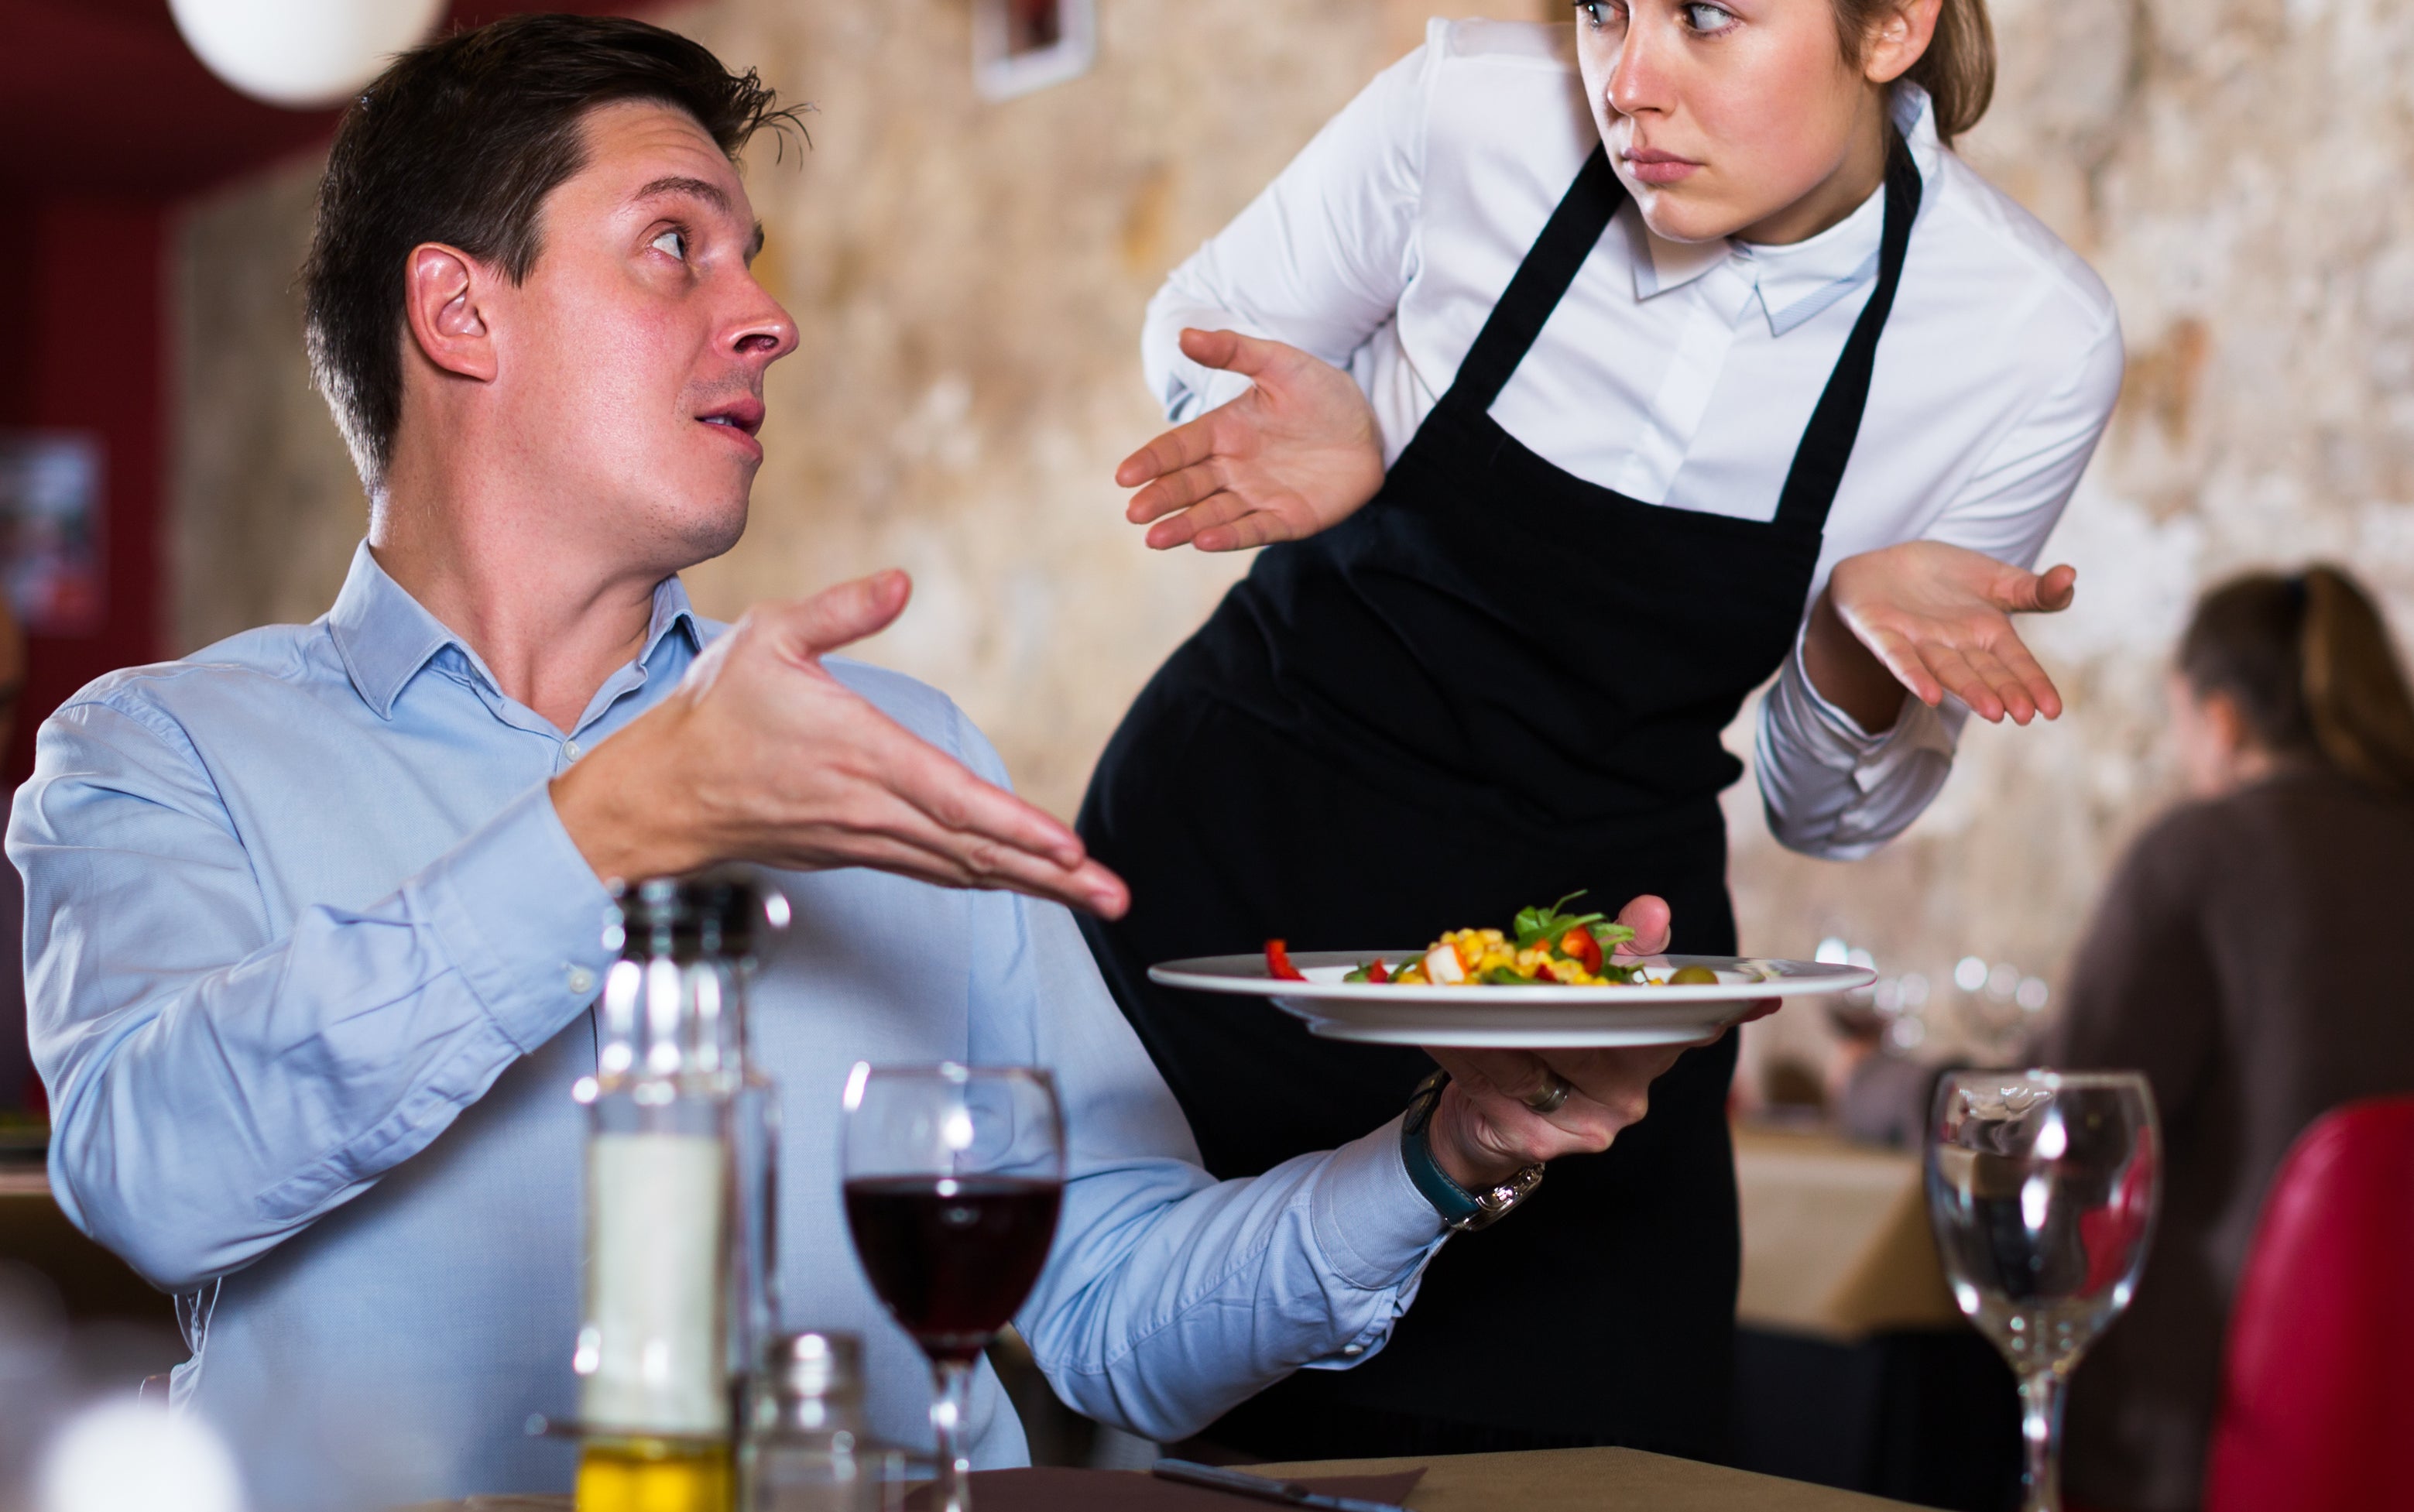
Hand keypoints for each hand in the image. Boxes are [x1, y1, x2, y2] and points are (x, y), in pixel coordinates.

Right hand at [551, 570, 1129, 917]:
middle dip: (1051, 876)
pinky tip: (1026, 882)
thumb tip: (900, 582)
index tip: (1069, 848)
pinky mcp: (857, 852)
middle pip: (975, 851)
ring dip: (1032, 885)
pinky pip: (936, 871)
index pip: (951, 798)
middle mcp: (868, 808)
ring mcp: (864, 839)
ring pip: (963, 869)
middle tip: (1114, 895)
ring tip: (1095, 898)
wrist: (660, 795)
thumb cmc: (714, 713)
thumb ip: (840, 609)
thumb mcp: (768, 637)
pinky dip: (988, 878)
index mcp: (856, 752)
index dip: (1015, 826)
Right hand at [1117, 328, 1385, 551]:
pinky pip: (1255, 530)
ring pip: (1213, 514)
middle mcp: (1233, 468)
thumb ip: (1234, 351)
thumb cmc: (1321, 392)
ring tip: (1156, 538)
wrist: (1371, 425)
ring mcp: (1258, 496)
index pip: (1178, 448)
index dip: (1152, 461)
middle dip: (1161, 499)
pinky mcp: (1288, 519)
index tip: (1124, 475)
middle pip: (1188, 486)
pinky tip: (1203, 540)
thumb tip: (1184, 334)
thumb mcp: (1279, 363)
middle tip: (1134, 513)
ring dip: (1184, 526)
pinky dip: (1230, 536)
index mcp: (1224, 431)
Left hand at [1419, 896, 1779, 1189]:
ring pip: (1530, 1065)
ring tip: (1453, 995)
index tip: (1691, 990)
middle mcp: (1627, 1094)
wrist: (1491, 1123)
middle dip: (1544, 1005)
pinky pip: (1491, 1086)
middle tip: (1505, 975)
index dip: (1686, 1006)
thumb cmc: (1545, 1046)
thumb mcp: (1582, 991)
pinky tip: (1439, 1028)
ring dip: (1486, 1026)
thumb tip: (1653, 909)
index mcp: (1650, 1051)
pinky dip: (1461, 1052)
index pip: (1680, 1026)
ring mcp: (1584, 1125)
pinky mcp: (1536, 1141)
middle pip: (1587, 1041)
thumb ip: (1615, 949)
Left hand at [1807, 540, 2076, 729]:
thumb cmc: (1945, 578)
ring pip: (1946, 669)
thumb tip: (2070, 574)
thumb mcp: (1996, 579)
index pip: (2015, 663)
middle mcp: (1955, 646)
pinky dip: (1912, 674)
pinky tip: (1928, 694)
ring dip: (1967, 689)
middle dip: (2003, 692)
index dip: (2033, 684)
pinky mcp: (1880, 632)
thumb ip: (2033, 589)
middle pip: (1983, 672)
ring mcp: (1917, 642)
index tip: (2053, 710)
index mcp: (1986, 634)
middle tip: (2023, 715)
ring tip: (1992, 711)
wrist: (1886, 563)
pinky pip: (1897, 657)